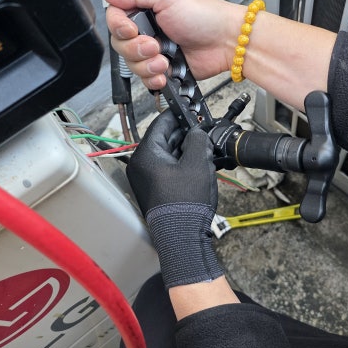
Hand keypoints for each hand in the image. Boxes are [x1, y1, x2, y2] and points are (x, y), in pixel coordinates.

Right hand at [103, 0, 243, 88]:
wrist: (227, 42)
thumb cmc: (205, 15)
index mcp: (147, 7)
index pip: (116, 16)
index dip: (118, 26)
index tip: (131, 30)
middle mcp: (149, 28)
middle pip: (120, 43)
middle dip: (135, 48)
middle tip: (153, 45)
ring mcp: (156, 50)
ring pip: (131, 63)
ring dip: (146, 64)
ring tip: (164, 60)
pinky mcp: (164, 68)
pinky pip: (145, 79)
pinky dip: (153, 78)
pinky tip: (165, 73)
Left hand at [126, 110, 221, 288]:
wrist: (182, 236)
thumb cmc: (186, 203)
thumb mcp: (197, 163)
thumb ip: (197, 140)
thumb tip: (198, 132)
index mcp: (145, 155)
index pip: (161, 124)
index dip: (179, 115)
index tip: (191, 111)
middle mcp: (141, 165)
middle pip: (165, 139)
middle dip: (186, 134)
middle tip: (204, 130)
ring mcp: (147, 179)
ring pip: (169, 154)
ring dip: (187, 149)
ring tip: (206, 148)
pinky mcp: (156, 189)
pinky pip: (169, 168)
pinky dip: (184, 163)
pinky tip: (200, 163)